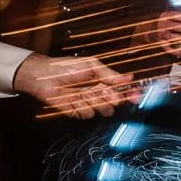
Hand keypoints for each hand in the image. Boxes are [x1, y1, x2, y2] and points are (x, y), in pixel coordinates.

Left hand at [13, 53, 138, 118]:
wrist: (44, 77)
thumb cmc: (65, 67)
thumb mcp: (91, 66)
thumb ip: (110, 74)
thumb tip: (128, 77)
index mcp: (102, 80)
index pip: (121, 89)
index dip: (129, 93)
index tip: (136, 94)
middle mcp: (96, 92)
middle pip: (114, 102)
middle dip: (111, 98)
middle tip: (103, 91)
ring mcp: (87, 102)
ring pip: (102, 110)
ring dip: (95, 101)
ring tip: (84, 92)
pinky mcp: (77, 111)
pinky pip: (87, 114)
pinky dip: (82, 106)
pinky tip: (74, 98)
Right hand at [150, 10, 180, 57]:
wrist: (147, 30)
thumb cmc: (162, 23)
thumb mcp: (168, 16)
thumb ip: (178, 17)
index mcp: (164, 16)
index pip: (175, 16)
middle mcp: (162, 25)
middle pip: (175, 26)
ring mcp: (161, 35)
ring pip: (171, 37)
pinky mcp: (160, 43)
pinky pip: (167, 48)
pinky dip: (175, 51)